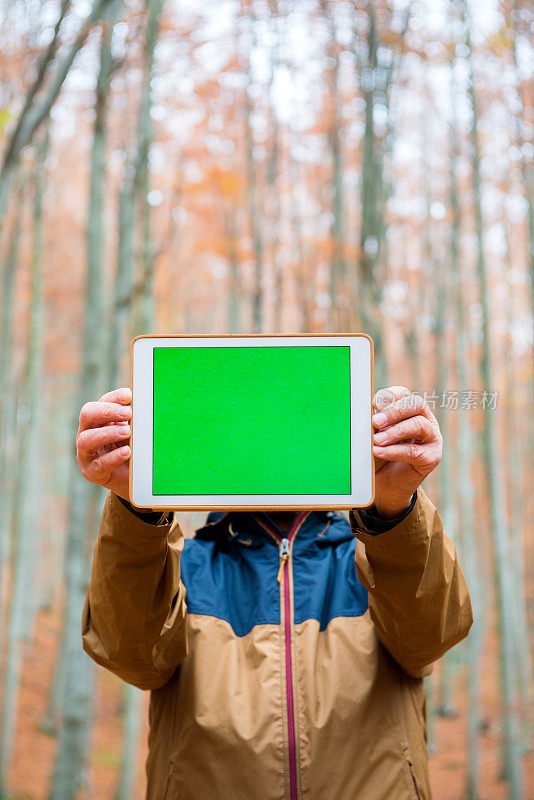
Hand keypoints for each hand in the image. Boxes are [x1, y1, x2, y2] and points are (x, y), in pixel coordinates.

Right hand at [76, 387, 131, 500]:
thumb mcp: (133, 432)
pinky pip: (99, 464)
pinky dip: (113, 457)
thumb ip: (134, 420)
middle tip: (127, 412)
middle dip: (107, 411)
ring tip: (127, 431)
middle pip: (87, 415)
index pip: (102, 402)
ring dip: (108, 434)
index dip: (114, 398)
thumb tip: (145, 404)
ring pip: (87, 439)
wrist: (132, 478)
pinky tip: (127, 452)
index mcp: (98, 419)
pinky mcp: (92, 472)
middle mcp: (87, 433)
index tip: (129, 395)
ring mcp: (86, 453)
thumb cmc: (131, 449)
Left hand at [371, 386, 441, 517]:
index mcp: (409, 410)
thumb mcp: (373, 436)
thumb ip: (374, 425)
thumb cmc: (377, 456)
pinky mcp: (432, 457)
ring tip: (377, 440)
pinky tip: (379, 452)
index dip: (390, 395)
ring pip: (419, 425)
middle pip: (415, 404)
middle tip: (375, 421)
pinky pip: (414, 451)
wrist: (383, 485)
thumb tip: (368, 415)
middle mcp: (424, 420)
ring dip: (395, 431)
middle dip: (394, 411)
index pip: (403, 394)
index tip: (373, 404)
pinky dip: (394, 451)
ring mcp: (431, 438)